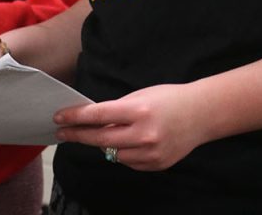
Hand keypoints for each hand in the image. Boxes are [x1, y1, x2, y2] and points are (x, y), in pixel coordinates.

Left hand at [53, 84, 204, 170]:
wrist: (202, 114)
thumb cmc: (169, 99)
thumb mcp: (140, 96)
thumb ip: (116, 110)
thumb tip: (91, 121)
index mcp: (139, 111)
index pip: (98, 115)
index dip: (75, 117)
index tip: (59, 118)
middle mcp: (144, 134)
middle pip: (100, 139)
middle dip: (78, 135)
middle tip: (61, 132)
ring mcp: (151, 153)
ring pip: (112, 154)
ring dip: (102, 144)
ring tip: (99, 133)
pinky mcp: (156, 165)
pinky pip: (128, 162)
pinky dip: (122, 152)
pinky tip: (125, 142)